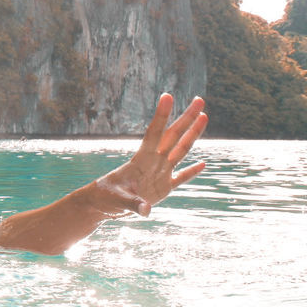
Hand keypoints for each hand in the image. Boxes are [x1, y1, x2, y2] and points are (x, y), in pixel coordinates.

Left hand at [94, 93, 206, 216]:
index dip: (161, 115)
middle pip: (174, 136)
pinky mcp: (163, 189)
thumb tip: (147, 210)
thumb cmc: (106, 198)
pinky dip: (192, 172)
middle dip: (186, 118)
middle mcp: (154, 162)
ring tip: (203, 117)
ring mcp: (160, 174)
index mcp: (141, 159)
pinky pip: (181, 178)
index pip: (154, 133)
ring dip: (193, 135)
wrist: (102, 205)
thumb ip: (133, 204)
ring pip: (181, 151)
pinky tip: (203, 164)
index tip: (167, 96)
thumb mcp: (118, 200)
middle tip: (199, 100)